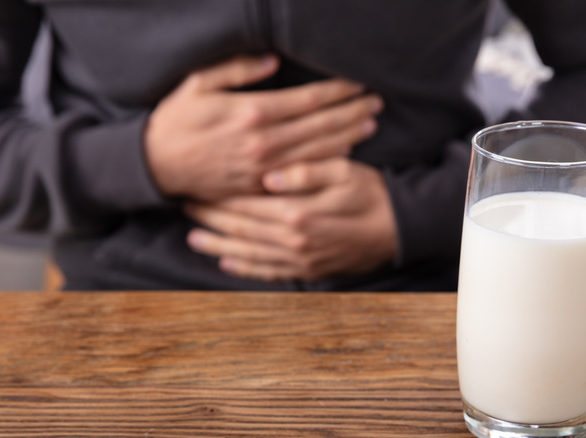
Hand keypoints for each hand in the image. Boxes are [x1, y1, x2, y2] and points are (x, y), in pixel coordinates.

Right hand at [144, 55, 382, 200]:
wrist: (155, 165)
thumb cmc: (175, 121)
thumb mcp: (198, 84)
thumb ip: (237, 70)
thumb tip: (273, 61)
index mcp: (253, 113)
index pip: (309, 99)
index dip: (339, 91)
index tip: (359, 83)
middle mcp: (264, 142)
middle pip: (322, 126)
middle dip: (352, 112)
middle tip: (376, 103)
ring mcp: (264, 169)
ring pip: (317, 152)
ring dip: (348, 137)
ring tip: (370, 125)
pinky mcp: (259, 188)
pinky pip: (302, 176)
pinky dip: (326, 164)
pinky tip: (344, 155)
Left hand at [184, 157, 397, 281]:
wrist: (400, 229)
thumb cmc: (372, 194)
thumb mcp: (345, 172)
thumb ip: (307, 172)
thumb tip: (270, 176)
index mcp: (298, 213)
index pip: (247, 204)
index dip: (219, 196)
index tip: (196, 186)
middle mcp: (293, 241)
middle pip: (241, 229)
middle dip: (211, 217)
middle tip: (185, 206)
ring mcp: (300, 260)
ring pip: (248, 254)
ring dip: (219, 245)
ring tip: (192, 238)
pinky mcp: (308, 271)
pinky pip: (268, 273)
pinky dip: (244, 269)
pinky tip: (226, 262)